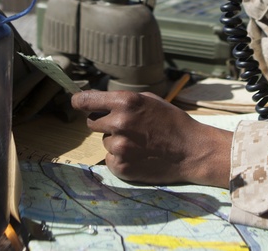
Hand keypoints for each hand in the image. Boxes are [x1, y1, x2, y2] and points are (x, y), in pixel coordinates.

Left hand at [70, 90, 231, 187]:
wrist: (191, 151)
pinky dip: (121, 158)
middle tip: (125, 127)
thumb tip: (94, 101)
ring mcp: (119, 147)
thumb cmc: (172, 122)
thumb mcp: (148, 100)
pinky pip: (110, 159)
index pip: (86, 101)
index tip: (76, 103)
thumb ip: (121, 100)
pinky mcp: (121, 167)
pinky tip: (139, 155)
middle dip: (104, 123)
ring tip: (139, 143)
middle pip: (92, 122)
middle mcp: (119, 123)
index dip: (79, 102)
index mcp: (125, 102)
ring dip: (116, 141)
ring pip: (104, 142)